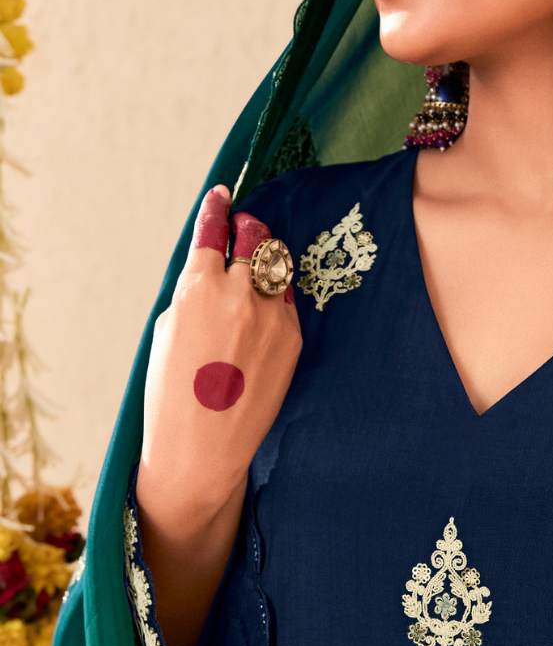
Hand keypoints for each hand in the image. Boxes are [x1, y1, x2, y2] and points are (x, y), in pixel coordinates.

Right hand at [136, 185, 301, 645]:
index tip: (222, 196)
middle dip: (250, 230)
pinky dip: (276, 304)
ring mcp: (273, 317)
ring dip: (266, 268)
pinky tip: (262, 321)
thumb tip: (209, 273)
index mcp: (199, 287)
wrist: (203, 449)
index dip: (218, 210)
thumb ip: (191, 294)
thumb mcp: (166, 332)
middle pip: (257, 239)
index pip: (214, 230)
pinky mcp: (294, 340)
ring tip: (255, 277)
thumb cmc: (170, 394)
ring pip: (277, 271)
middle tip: (246, 230)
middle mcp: (241, 294)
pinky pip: (287, 306)